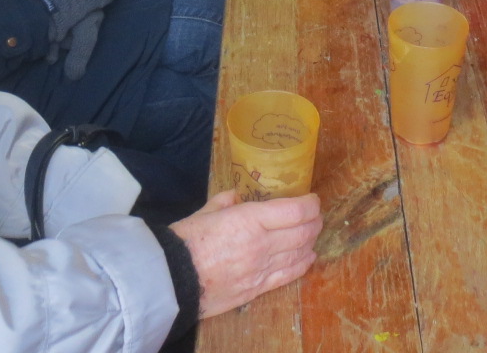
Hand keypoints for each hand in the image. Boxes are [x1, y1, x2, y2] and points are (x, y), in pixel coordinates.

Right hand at [170, 190, 322, 317]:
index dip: (310, 205)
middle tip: (316, 216)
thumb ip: (224, 202)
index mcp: (249, 220)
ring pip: (298, 254)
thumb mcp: (204, 212)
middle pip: (302, 232)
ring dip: (310, 242)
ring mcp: (261, 269)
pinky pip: (287, 276)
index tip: (313, 199)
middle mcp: (261, 245)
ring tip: (313, 234)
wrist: (170, 281)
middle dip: (314, 222)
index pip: (294, 211)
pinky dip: (301, 265)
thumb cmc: (184, 242)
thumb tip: (235, 196)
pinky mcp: (256, 289)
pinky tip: (308, 258)